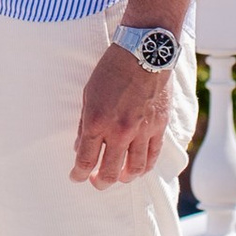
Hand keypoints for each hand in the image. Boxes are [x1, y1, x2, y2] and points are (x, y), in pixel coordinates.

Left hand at [71, 46, 175, 186]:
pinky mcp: (160, 127)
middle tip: (95, 182)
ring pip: (134, 170)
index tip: (76, 177)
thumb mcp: (88, 93)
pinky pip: (153, 156)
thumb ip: (84, 123)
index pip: (85, 160)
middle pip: (109, 172)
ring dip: (123, 178)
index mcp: (97, 121)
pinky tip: (137, 168)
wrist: (143, 52)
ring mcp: (142, 131)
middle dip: (99, 182)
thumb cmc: (112, 69)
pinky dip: (144, 167)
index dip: (78, 174)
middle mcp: (119, 131)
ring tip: (118, 177)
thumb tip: (79, 146)